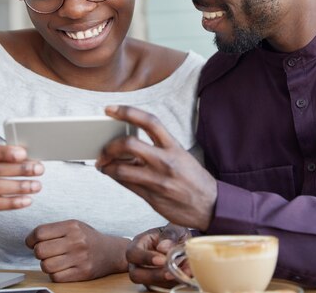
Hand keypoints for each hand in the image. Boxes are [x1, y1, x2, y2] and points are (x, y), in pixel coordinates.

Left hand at [26, 219, 128, 281]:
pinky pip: (56, 277)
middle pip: (40, 250)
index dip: (30, 239)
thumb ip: (53, 230)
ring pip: (46, 265)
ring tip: (54, 260)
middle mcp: (76, 241)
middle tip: (45, 252)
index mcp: (72, 226)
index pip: (39, 232)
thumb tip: (30, 240)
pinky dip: (55, 274)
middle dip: (38, 252)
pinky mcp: (82, 272)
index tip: (32, 242)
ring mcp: (80, 258)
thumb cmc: (88, 238)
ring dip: (46, 264)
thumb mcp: (74, 226)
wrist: (112, 252)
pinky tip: (61, 268)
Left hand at [96, 105, 217, 230]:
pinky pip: (126, 185)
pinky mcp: (152, 198)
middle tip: (103, 148)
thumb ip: (157, 150)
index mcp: (174, 147)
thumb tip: (129, 145)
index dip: (127, 112)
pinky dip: (116, 178)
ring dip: (107, 166)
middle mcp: (165, 161)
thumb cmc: (194, 179)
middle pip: (129, 144)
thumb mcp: (180, 157)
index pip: (149, 122)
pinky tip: (113, 175)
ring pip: (121, 169)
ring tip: (103, 165)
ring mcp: (158, 181)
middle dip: (110, 146)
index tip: (110, 109)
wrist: (212, 206)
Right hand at [126, 224, 190, 288]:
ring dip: (168, 281)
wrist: (177, 243)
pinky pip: (162, 287)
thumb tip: (164, 248)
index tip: (162, 259)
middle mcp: (137, 262)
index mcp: (137, 245)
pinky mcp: (156, 283)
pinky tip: (187, 274)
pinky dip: (175, 283)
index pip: (133, 253)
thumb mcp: (173, 228)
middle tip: (171, 272)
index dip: (145, 258)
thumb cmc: (171, 234)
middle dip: (155, 275)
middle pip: (135, 275)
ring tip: (185, 271)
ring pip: (149, 284)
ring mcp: (145, 275)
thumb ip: (169, 235)